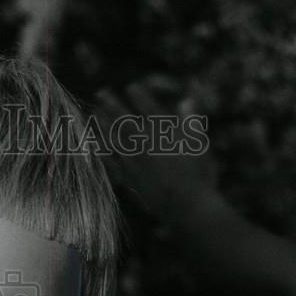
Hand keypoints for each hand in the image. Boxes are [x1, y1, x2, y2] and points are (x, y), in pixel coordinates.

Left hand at [96, 82, 219, 218]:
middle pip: (124, 120)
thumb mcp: (200, 144)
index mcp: (165, 133)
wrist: (186, 208)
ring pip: (113, 139)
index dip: (139, 96)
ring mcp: (134, 162)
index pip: (148, 107)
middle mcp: (145, 144)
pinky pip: (111, 162)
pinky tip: (95, 146)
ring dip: (103, 125)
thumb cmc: (199, 175)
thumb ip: (191, 121)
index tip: (131, 87)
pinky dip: (103, 152)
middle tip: (102, 92)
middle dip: (112, 104)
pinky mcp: (129, 179)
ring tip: (95, 114)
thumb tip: (186, 100)